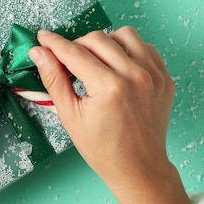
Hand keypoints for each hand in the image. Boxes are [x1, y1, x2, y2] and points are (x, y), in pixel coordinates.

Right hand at [29, 27, 190, 203]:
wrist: (138, 168)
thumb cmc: (103, 149)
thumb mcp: (70, 116)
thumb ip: (54, 80)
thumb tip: (39, 53)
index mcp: (109, 88)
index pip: (74, 53)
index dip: (54, 43)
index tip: (43, 37)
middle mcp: (135, 76)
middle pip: (97, 39)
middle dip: (77, 45)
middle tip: (67, 60)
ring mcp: (154, 76)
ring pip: (124, 35)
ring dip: (105, 42)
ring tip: (95, 61)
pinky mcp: (164, 78)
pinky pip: (145, 47)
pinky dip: (128, 50)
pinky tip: (117, 66)